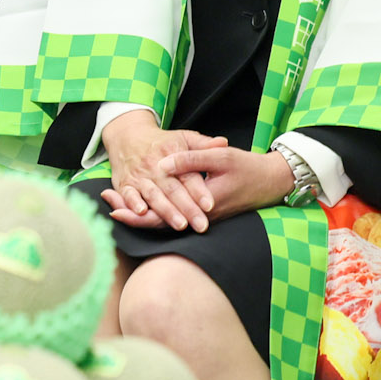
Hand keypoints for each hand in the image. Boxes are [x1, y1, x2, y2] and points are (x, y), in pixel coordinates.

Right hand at [99, 110, 227, 232]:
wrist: (127, 135)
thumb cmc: (161, 142)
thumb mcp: (183, 137)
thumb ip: (203, 144)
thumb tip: (223, 143)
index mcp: (172, 155)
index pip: (188, 176)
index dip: (199, 191)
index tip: (210, 205)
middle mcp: (155, 167)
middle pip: (173, 190)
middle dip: (187, 209)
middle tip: (201, 224)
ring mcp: (140, 176)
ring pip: (154, 195)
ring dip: (166, 211)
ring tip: (180, 224)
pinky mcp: (125, 184)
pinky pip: (128, 194)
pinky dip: (132, 203)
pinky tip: (141, 212)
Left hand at [118, 143, 294, 225]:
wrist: (271, 182)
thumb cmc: (247, 167)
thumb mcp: (220, 157)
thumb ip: (191, 160)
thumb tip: (163, 165)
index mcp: (202, 203)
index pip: (163, 215)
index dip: (137, 212)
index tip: (114, 206)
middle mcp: (201, 215)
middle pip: (161, 222)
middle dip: (134, 218)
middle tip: (109, 210)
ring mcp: (202, 216)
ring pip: (168, 221)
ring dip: (142, 216)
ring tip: (116, 208)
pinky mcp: (204, 212)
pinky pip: (177, 216)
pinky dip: (157, 212)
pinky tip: (140, 205)